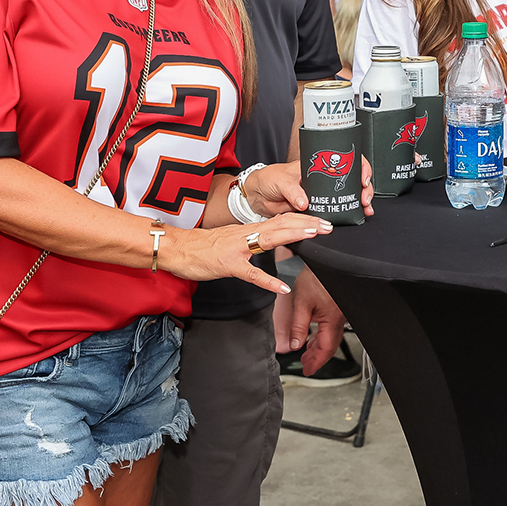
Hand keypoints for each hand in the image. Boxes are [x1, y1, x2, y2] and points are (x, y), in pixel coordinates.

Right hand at [162, 214, 332, 293]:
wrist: (178, 248)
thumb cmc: (206, 245)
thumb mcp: (235, 236)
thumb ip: (256, 235)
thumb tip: (277, 234)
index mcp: (250, 228)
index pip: (282, 218)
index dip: (303, 217)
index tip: (322, 218)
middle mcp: (246, 233)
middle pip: (281, 224)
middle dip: (306, 223)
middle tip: (328, 224)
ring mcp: (238, 249)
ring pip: (269, 239)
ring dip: (292, 236)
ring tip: (313, 236)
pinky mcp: (228, 266)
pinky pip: (251, 274)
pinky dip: (268, 281)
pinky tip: (283, 288)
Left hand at [249, 159, 375, 218]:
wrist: (258, 195)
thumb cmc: (270, 178)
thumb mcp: (281, 180)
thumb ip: (293, 191)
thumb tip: (304, 202)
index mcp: (319, 164)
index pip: (347, 159)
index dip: (360, 166)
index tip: (362, 178)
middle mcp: (325, 177)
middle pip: (353, 178)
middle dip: (365, 188)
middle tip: (365, 198)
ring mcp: (323, 193)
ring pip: (349, 195)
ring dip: (360, 202)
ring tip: (365, 209)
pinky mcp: (319, 207)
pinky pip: (337, 209)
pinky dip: (348, 213)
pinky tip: (356, 215)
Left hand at [287, 266, 347, 374]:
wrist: (329, 260)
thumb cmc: (318, 277)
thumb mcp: (302, 303)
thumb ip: (299, 327)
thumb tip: (295, 345)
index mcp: (331, 320)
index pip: (325, 349)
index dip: (316, 362)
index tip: (308, 370)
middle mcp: (339, 319)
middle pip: (330, 345)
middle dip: (317, 357)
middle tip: (306, 365)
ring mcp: (340, 313)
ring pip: (331, 337)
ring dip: (319, 347)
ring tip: (307, 353)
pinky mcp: (339, 307)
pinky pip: (332, 327)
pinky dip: (322, 335)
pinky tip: (314, 335)